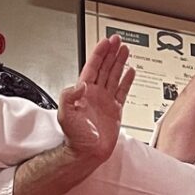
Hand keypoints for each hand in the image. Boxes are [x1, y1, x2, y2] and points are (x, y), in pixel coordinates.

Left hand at [57, 36, 132, 165]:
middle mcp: (95, 94)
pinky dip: (127, 80)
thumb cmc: (74, 138)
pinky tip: (130, 72)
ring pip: (114, 76)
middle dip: (111, 53)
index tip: (105, 42)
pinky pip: (122, 91)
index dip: (99, 53)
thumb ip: (68, 97)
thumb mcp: (65, 114)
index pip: (92, 67)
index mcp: (83, 92)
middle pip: (105, 67)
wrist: (86, 154)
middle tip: (117, 40)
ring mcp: (105, 101)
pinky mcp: (115, 110)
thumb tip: (79, 85)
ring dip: (119, 62)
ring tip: (125, 50)